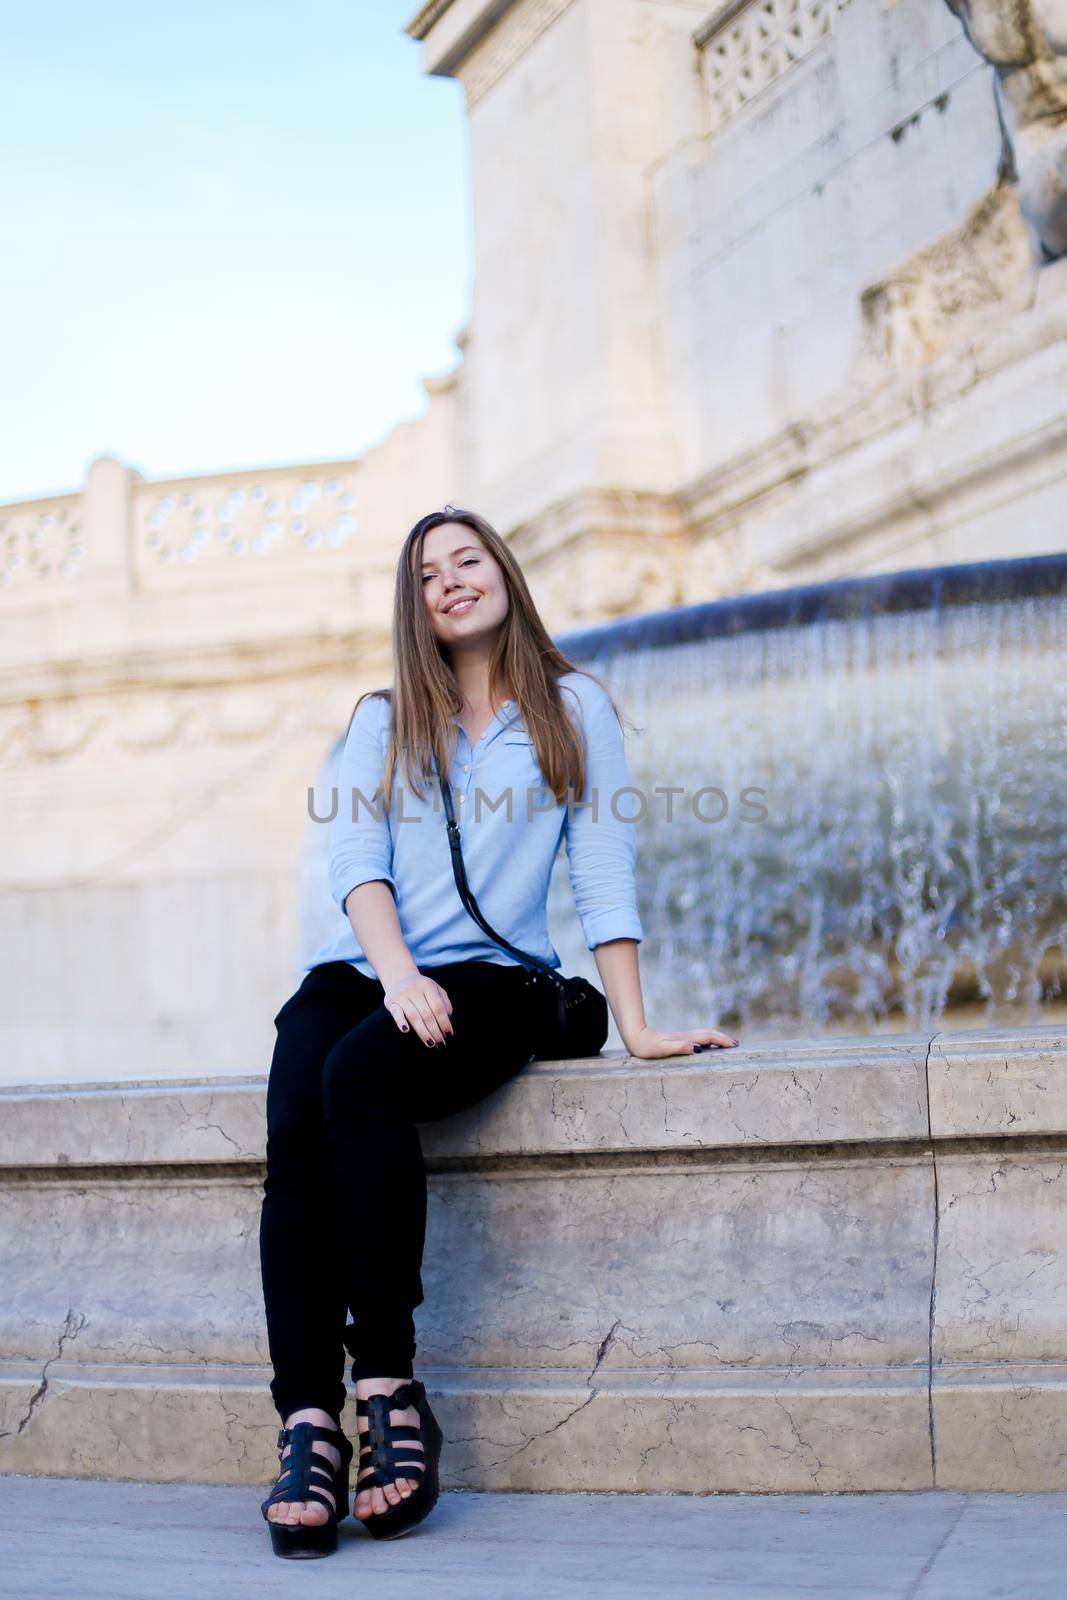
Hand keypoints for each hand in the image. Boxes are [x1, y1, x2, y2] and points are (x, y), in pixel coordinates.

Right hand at [382, 972, 453, 1048]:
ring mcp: (402, 995)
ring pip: (414, 1016)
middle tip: (441, 1043)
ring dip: (423, 1032)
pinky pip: (396, 1013)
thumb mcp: (435, 989)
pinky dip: (401, 1022)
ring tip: (431, 1044)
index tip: (449, 1034)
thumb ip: (444, 1001)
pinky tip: (406, 1031)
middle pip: (427, 1014)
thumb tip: (448, 1018)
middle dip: (435, 1031)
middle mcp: (415, 990)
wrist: (399, 977)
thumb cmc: (421, 988)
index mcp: (428, 986)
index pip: (438, 1007)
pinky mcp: (391, 1002)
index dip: (444, 1022)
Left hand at [623, 1023, 738, 1059]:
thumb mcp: (662, 1049)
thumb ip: (680, 1047)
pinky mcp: (676, 1039)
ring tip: (726, 1043)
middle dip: (723, 1038)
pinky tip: (706, 1046)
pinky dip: (707, 1040)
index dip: (722, 1040)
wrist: (634, 1036)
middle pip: (708, 1034)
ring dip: (716, 1038)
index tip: (735, 1045)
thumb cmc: (646, 1046)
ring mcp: (681, 1037)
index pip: (708, 1037)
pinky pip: (697, 1038)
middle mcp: (685, 1036)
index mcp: (684, 1038)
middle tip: (736, 1044)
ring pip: (703, 1035)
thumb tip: (698, 1048)